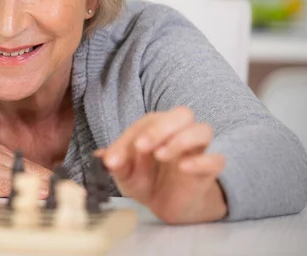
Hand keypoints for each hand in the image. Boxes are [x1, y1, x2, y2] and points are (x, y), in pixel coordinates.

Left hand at [95, 106, 227, 223]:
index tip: (114, 158)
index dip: (132, 136)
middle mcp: (180, 133)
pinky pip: (217, 160)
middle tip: (141, 146)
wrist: (166, 204)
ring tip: (161, 155)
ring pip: (203, 130)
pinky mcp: (208, 172)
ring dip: (181, 139)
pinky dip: (202, 161)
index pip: (149, 121)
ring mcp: (197, 151)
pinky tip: (184, 167)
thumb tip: (102, 157)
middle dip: (161, 127)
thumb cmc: (145, 179)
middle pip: (182, 114)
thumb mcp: (124, 173)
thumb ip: (116, 163)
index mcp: (158, 128)